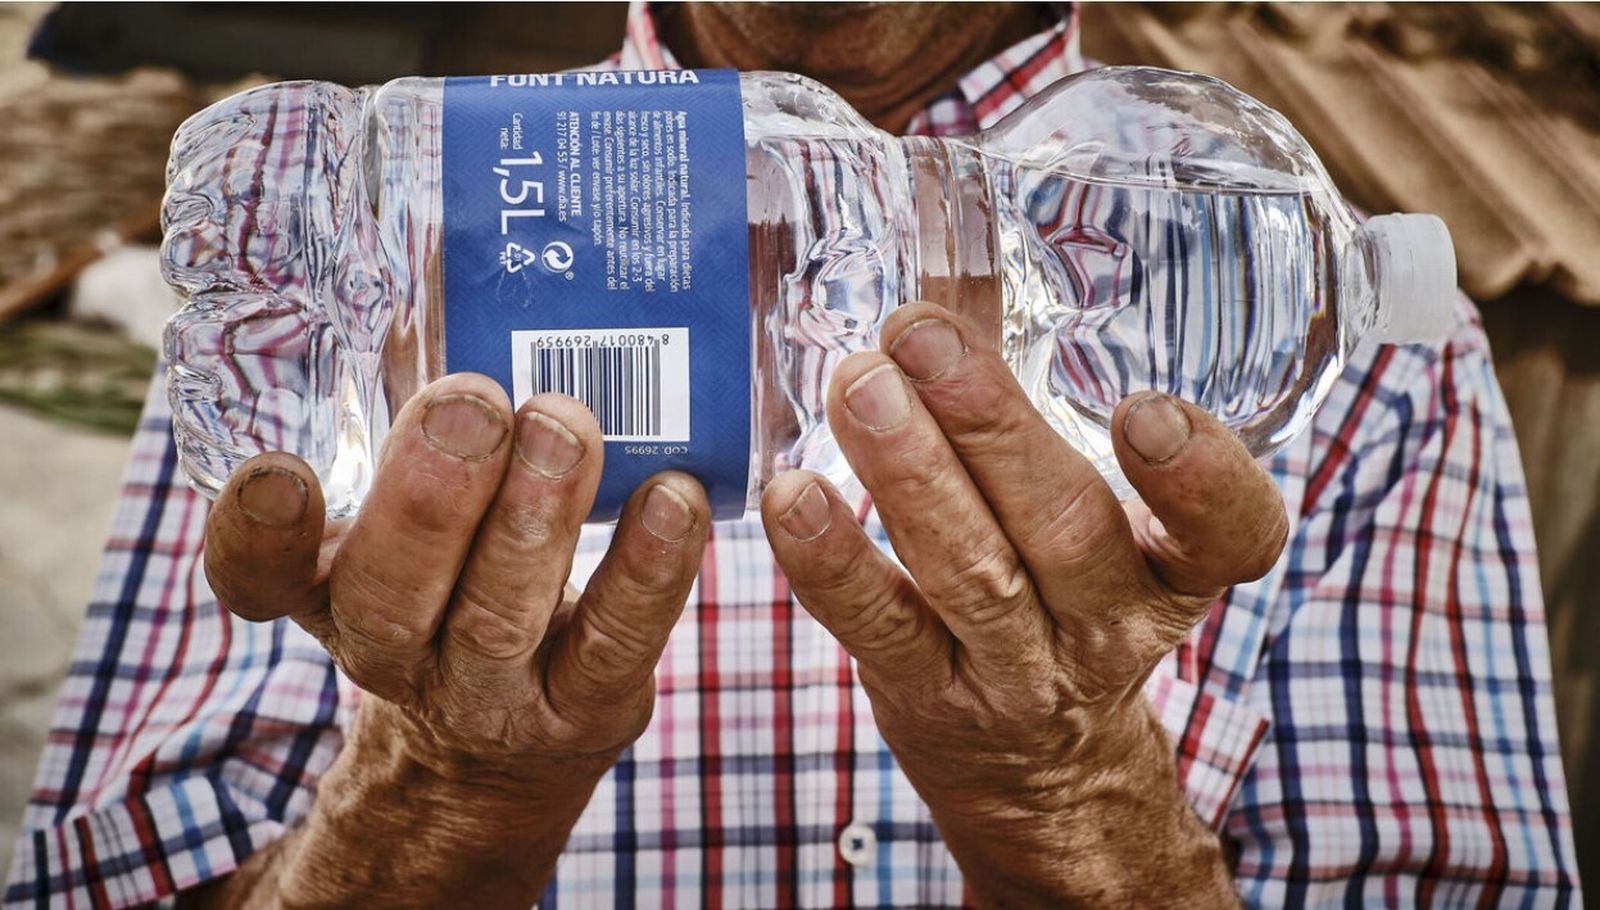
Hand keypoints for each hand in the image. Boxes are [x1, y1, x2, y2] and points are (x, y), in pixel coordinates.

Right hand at [201, 374, 709, 905]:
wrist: (497, 752)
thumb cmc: (452, 587)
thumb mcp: (407, 522)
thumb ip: (419, 426)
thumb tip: (460, 272)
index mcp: (328, 592)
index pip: (259, 576)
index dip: (258, 532)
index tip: (281, 471)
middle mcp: (392, 651)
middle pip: (389, 591)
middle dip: (431, 494)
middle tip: (471, 403)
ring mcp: (488, 692)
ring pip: (498, 616)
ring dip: (534, 517)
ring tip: (565, 427)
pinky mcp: (585, 706)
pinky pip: (615, 640)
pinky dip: (647, 568)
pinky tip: (673, 497)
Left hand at [761, 302, 1286, 906]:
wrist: (1040, 770)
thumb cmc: (1063, 599)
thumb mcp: (1096, 520)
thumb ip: (1036, 395)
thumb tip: (954, 242)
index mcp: (1173, 571)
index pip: (1232, 534)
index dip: (1201, 479)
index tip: (1148, 411)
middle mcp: (1108, 625)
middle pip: (1067, 529)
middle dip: (991, 427)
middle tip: (920, 335)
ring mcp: (1018, 669)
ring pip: (971, 574)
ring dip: (909, 476)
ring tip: (857, 386)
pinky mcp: (928, 694)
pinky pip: (880, 628)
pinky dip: (833, 564)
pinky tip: (792, 496)